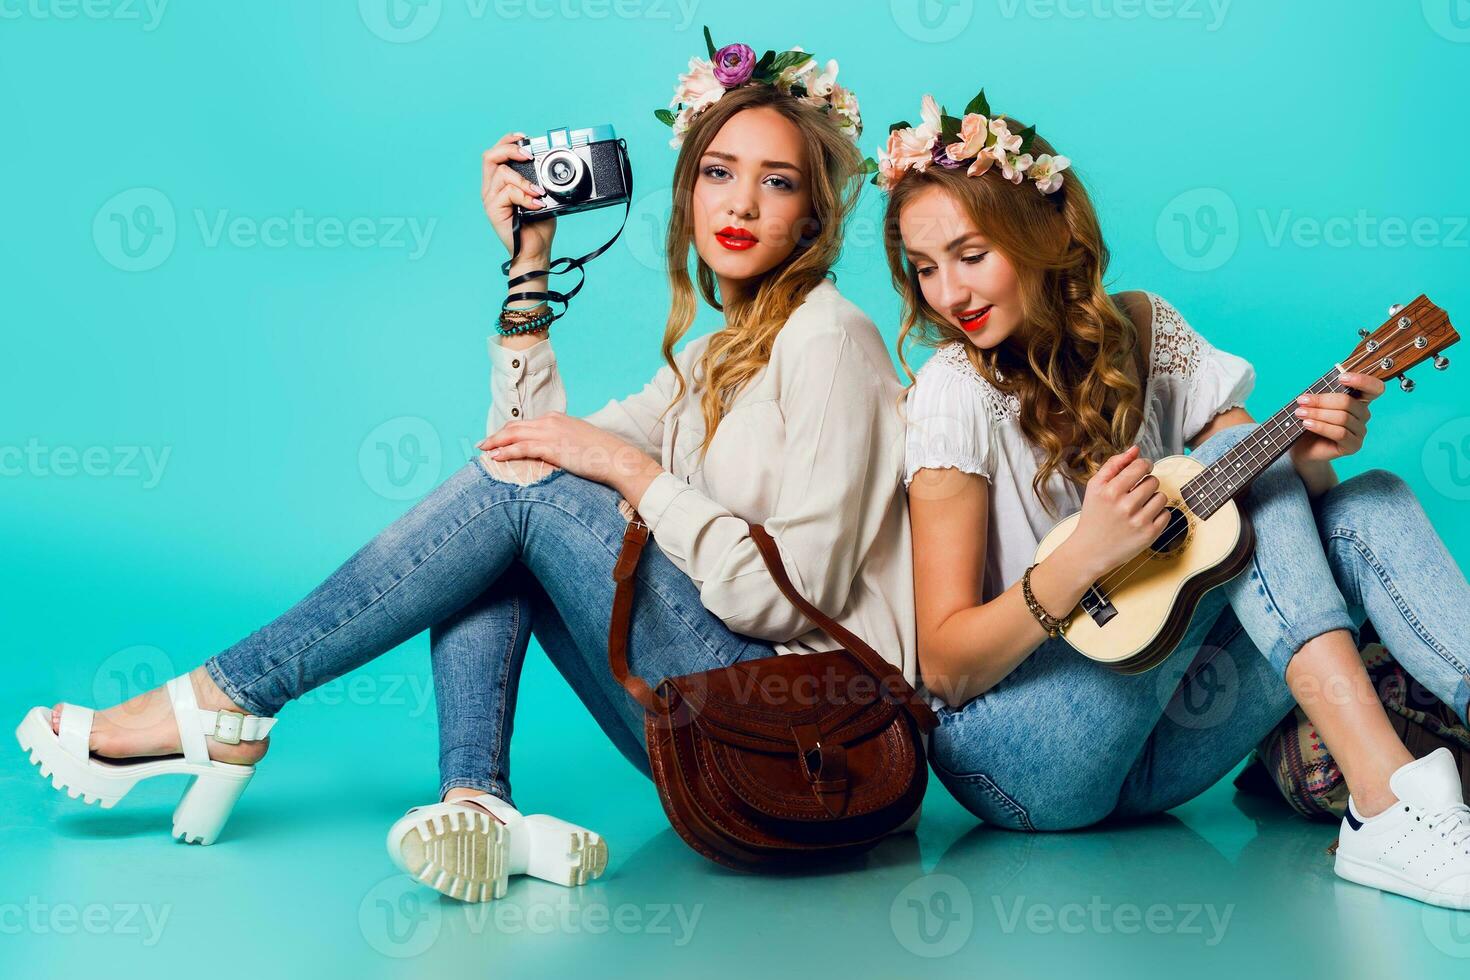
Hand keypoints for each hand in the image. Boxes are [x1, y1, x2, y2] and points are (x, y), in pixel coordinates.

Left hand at [478, 413, 658, 491]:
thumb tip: (555, 451)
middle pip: (514, 426)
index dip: (508, 431)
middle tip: (482, 443)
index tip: (497, 439)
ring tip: (483, 450)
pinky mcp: (551, 447)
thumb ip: (563, 441)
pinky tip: (495, 457)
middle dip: (496, 435)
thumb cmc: (601, 453)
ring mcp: (550, 433)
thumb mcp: (578, 440)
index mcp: (556, 418)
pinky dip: (505, 452)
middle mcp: (550, 421)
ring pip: (513, 435)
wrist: (616, 458)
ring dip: (495, 442)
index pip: (525, 423)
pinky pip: (521, 448)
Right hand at [482, 132, 554, 265]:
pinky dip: (525, 196)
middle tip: (528, 156)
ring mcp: (490, 199)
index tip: (525, 138)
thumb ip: (538, 180)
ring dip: (524, 180)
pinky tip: (536, 205)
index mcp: (500, 183)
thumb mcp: (541, 196)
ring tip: (538, 193)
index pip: (496, 153)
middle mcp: (491, 189)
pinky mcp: (493, 210)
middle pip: (490, 156)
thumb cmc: (537, 226)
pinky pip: (508, 192)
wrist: (534, 252)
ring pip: (502, 173)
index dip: (508, 141)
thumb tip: (549, 164)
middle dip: (510, 149)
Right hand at [1065, 446, 1169, 578]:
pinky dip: (1157, 515)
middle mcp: (1125, 506)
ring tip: (1139, 507)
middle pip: (1153, 481)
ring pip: (1161, 497)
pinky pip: (1166, 514)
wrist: (1090, 550)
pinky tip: (1143, 519)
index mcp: (1110, 491)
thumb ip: (1114, 464)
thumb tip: (1135, 449)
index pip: (1140, 466)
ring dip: (1153, 499)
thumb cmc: (1094, 516)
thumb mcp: (1095, 487)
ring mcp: (1139, 521)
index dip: (1144, 465)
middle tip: (1136, 493)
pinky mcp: (1149, 535)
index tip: (1142, 470)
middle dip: (1147, 484)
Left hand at [1288, 370, 1382, 464]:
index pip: (1374, 388)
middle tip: (1302, 401)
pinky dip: (1321, 427)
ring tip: (1300, 413)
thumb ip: (1320, 395)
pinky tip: (1307, 424)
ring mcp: (1360, 431)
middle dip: (1322, 401)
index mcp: (1359, 400)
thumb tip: (1314, 392)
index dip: (1363, 381)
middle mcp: (1363, 415)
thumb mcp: (1315, 404)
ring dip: (1318, 414)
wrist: (1302, 448)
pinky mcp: (1354, 446)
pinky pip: (1340, 433)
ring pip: (1343, 418)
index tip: (1341, 377)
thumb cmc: (1309, 421)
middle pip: (1348, 402)